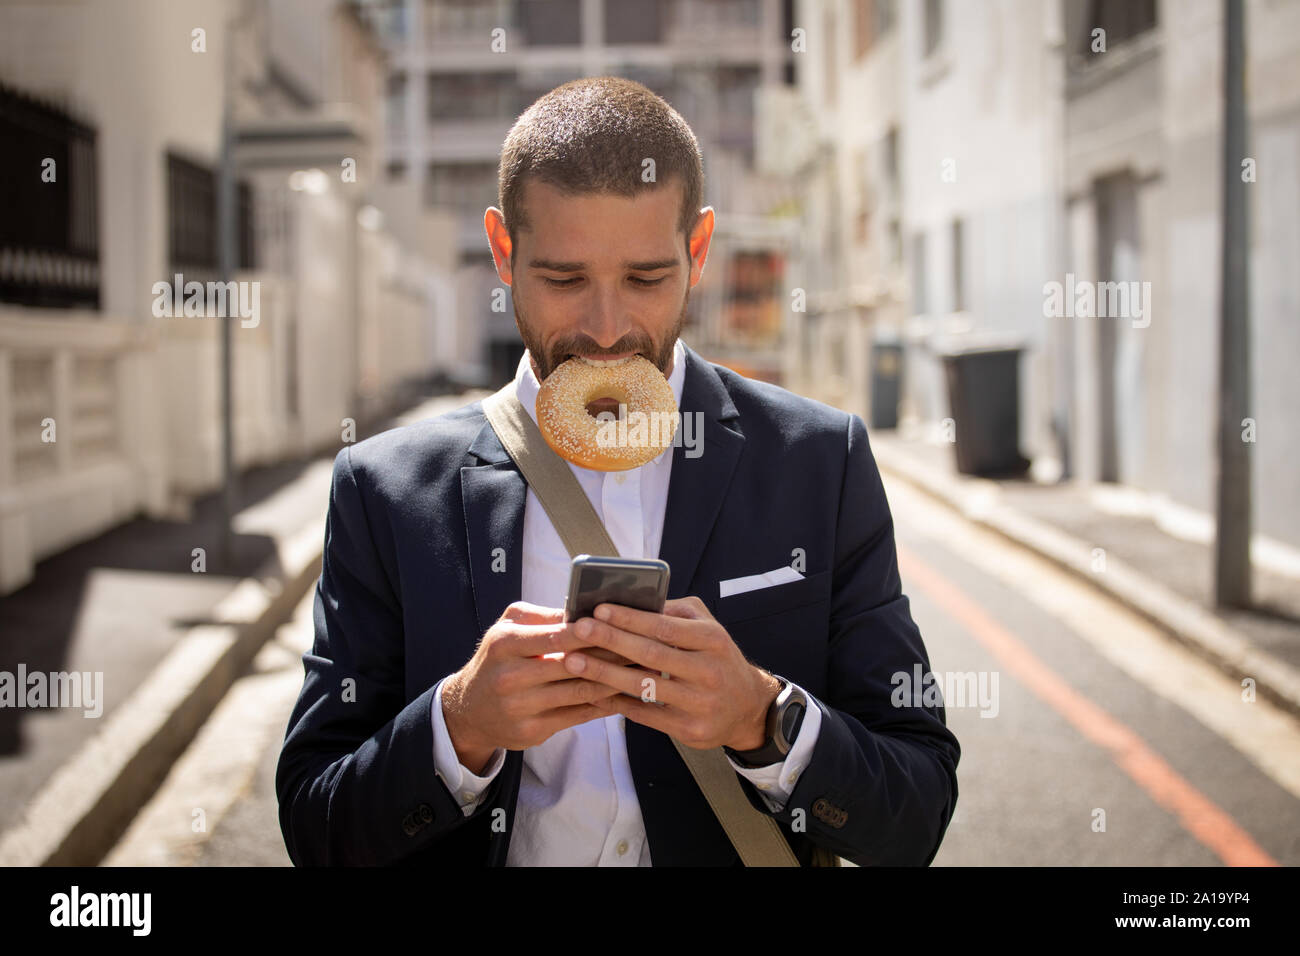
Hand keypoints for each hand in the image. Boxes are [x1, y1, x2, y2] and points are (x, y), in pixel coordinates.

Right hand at [441, 602, 624, 772]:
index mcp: (505, 644)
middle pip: (572, 665)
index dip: (589, 631)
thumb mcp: (509, 627)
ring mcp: (520, 708)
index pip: (555, 636)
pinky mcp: (531, 732)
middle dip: (611, 655)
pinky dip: (604, 704)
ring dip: (615, 681)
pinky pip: (578, 716)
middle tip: (643, 646)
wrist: (468, 708)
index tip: (619, 624)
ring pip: (580, 692)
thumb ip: (544, 616)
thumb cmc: (497, 659)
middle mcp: (510, 677)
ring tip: (641, 669)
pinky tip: (624, 693)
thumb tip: (585, 608)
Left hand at [562, 597, 782, 750]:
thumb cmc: (718, 658)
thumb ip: (675, 612)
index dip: (630, 618)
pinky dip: (616, 702)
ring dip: (603, 673)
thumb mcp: (708, 627)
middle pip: (650, 654)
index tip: (599, 610)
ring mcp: (700, 703)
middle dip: (610, 640)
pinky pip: (645, 714)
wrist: (748, 707)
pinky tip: (592, 691)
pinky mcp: (690, 729)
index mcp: (712, 639)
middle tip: (578, 630)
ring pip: (643, 686)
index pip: (664, 626)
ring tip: (574, 662)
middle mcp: (708, 671)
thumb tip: (634, 601)